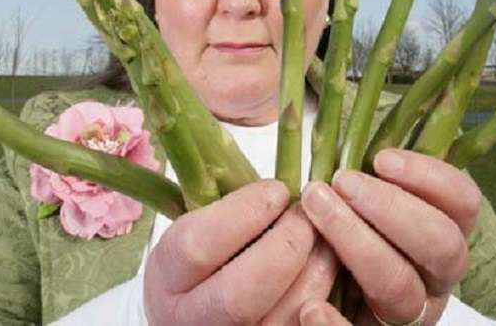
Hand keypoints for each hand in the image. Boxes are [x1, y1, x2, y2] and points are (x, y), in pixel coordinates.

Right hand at [144, 179, 338, 324]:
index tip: (277, 190)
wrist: (194, 315)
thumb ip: (226, 211)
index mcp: (167, 277)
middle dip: (284, 246)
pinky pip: (302, 325)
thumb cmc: (202, 262)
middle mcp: (191, 320)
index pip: (197, 246)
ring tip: (324, 236)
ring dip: (314, 269)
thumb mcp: (194, 232)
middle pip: (240, 294)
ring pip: (281, 316)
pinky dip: (324, 292)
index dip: (244, 213)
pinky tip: (328, 265)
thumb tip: (280, 184)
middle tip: (305, 216)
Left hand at [300, 149, 481, 325]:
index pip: (463, 202)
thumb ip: (366, 172)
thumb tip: (346, 134)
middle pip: (441, 244)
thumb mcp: (362, 197)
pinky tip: (311, 306)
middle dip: (392, 207)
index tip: (382, 158)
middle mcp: (435, 276)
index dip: (430, 177)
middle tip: (342, 181)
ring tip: (315, 208)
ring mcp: (409, 313)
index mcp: (441, 234)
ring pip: (401, 286)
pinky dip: (336, 324)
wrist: (323, 294)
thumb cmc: (343, 227)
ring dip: (357, 243)